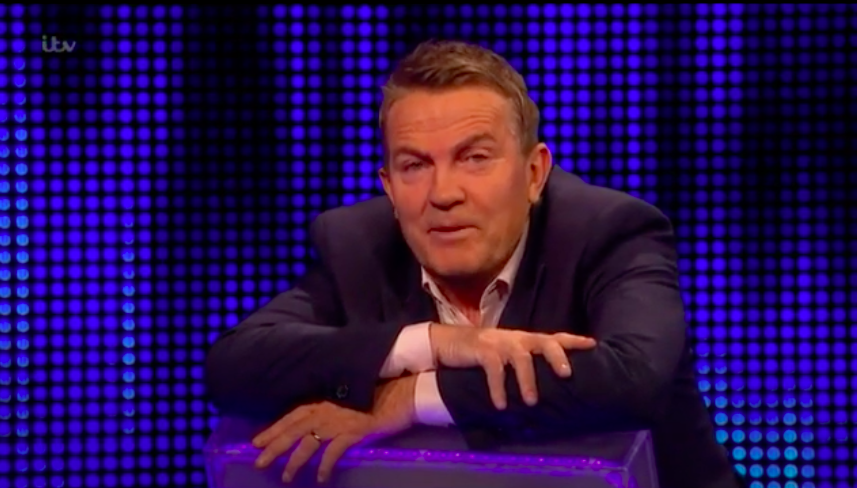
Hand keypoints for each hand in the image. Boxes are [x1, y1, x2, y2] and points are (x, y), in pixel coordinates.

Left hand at [251, 375, 417, 483]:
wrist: (403, 392)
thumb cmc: (379, 393)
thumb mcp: (350, 398)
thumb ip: (333, 408)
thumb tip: (319, 423)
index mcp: (324, 400)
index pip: (293, 416)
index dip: (275, 429)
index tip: (257, 441)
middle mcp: (326, 410)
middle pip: (293, 430)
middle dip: (274, 446)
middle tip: (258, 462)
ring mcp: (339, 420)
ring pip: (308, 443)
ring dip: (295, 461)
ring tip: (286, 476)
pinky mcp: (354, 431)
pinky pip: (334, 451)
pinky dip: (326, 465)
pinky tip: (321, 478)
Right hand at [429, 324, 595, 409]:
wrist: (447, 343)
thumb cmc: (481, 353)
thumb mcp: (506, 355)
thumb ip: (524, 364)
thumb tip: (546, 386)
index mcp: (525, 340)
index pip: (554, 337)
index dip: (573, 340)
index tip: (593, 344)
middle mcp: (516, 338)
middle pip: (544, 342)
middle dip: (557, 356)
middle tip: (567, 374)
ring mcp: (499, 342)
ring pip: (521, 358)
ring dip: (528, 381)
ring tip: (531, 402)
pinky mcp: (482, 349)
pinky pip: (494, 369)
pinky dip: (498, 388)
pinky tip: (501, 405)